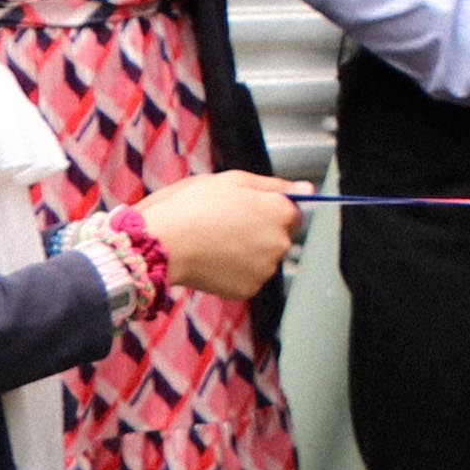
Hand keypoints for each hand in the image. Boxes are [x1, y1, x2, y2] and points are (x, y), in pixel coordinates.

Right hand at [137, 169, 302, 302]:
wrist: (162, 243)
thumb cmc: (192, 207)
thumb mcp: (233, 180)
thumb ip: (274, 186)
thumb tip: (307, 189)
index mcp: (280, 213)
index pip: (293, 212)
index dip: (269, 209)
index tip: (247, 210)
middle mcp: (280, 243)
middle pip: (278, 237)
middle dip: (259, 231)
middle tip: (224, 224)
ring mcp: (265, 269)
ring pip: (263, 259)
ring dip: (247, 252)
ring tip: (215, 241)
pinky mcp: (248, 289)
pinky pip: (247, 278)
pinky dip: (234, 271)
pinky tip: (212, 260)